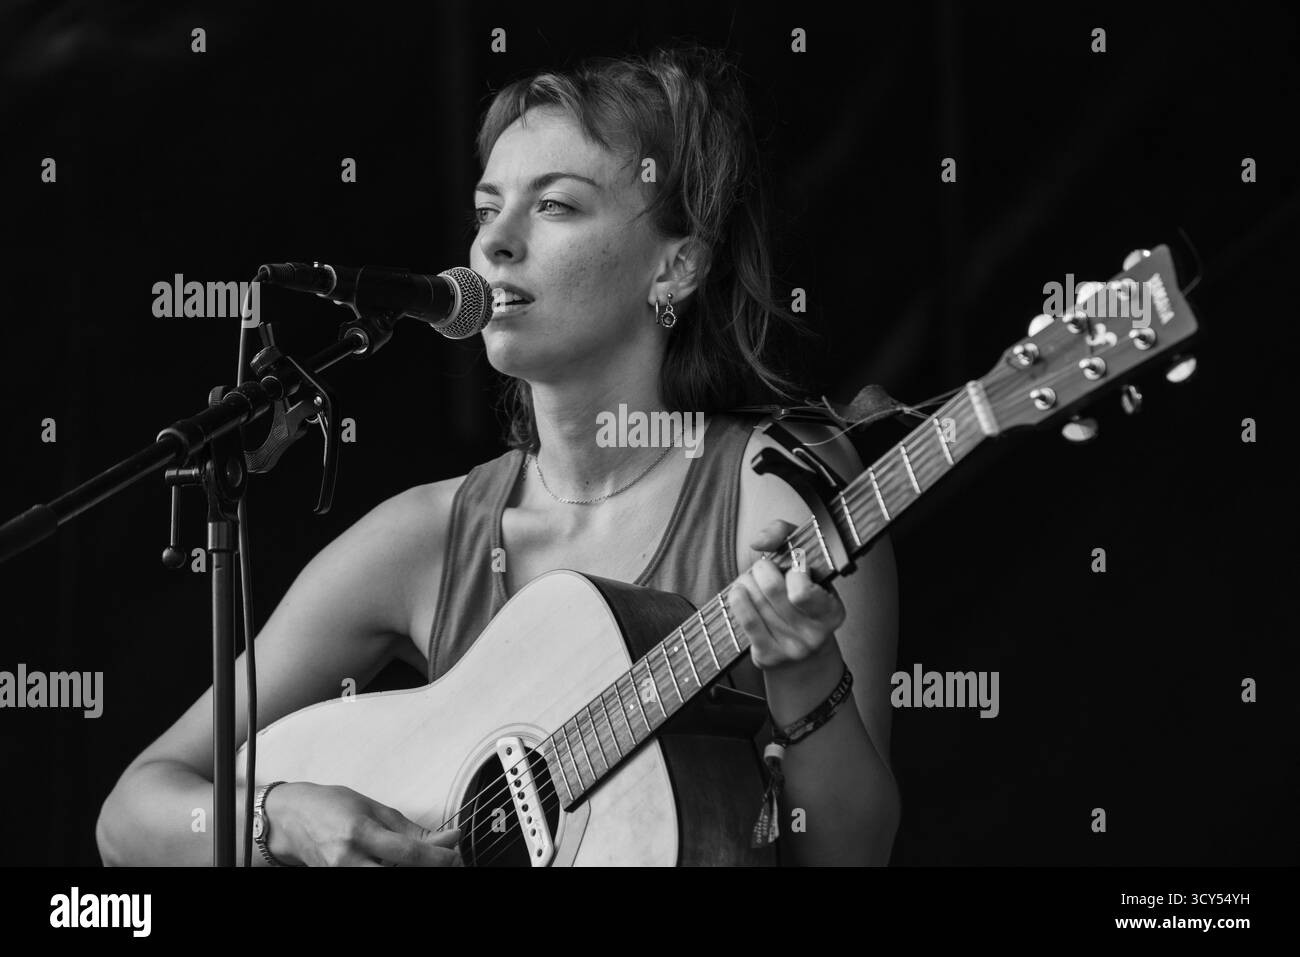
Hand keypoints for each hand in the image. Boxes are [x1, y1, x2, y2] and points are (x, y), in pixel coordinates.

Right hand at [267, 782, 462, 866]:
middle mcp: (347, 858)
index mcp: (359, 832)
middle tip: (445, 861)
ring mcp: (340, 874)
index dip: (437, 857)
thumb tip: (448, 839)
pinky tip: (399, 864)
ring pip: (387, 879)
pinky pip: (372, 880)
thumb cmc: (331, 806)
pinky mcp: (336, 881)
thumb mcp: (375, 808)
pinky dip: (391, 871)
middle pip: (398, 874)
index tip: (455, 854)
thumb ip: (412, 830)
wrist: (292, 819)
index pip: (407, 852)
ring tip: (421, 860)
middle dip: (426, 869)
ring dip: (410, 870)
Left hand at [728, 519, 846, 671]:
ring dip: (746, 582)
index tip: (793, 566)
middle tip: (764, 569)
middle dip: (762, 569)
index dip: (793, 569)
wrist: (804, 656)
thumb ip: (786, 536)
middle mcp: (814, 634)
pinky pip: (746, 620)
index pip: (803, 590)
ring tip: (751, 581)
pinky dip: (738, 599)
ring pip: (754, 600)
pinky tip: (739, 592)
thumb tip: (758, 542)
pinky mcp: (768, 656)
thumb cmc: (803, 601)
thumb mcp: (809, 565)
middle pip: (771, 588)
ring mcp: (791, 648)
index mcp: (831, 612)